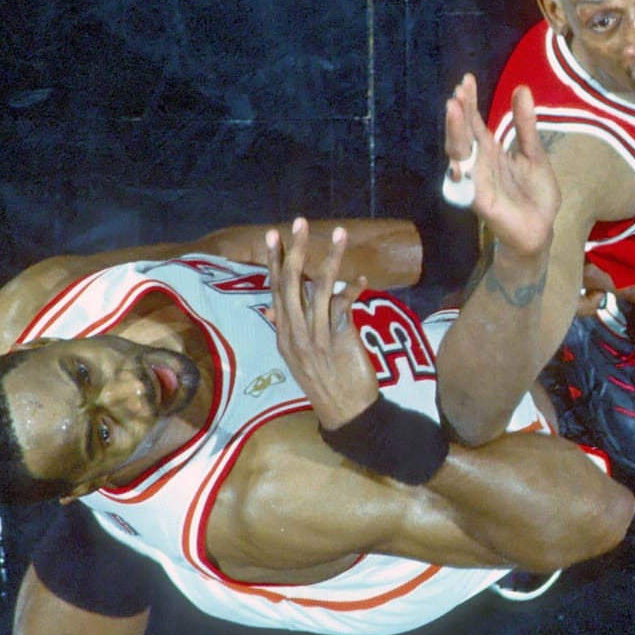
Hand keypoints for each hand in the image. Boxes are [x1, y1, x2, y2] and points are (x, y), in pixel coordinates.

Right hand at [264, 218, 377, 430]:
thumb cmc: (324, 382)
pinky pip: (345, 307)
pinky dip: (353, 290)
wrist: (345, 412)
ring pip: (321, 289)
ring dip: (331, 259)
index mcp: (284, 334)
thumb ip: (287, 327)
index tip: (273, 235)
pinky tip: (362, 278)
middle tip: (300, 222)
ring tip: (340, 235)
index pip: (275, 289)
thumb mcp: (297, 357)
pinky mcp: (340, 339)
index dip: (274, 261)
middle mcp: (296, 332)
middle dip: (296, 250)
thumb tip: (273, 305)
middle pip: (292, 283)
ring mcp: (317, 336)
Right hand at [443, 75, 559, 258]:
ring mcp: (477, 182)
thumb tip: (522, 89)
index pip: (475, 122)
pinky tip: (460, 161)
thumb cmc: (535, 193)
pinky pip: (468, 187)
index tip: (467, 80)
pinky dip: (463, 173)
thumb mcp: (534, 153)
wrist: (543, 228)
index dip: (470, 102)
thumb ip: (525, 125)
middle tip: (457, 92)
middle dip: (459, 114)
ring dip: (456, 134)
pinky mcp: (481, 202)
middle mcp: (479, 163)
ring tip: (453, 110)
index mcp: (490, 150)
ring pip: (460, 155)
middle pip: (463, 135)